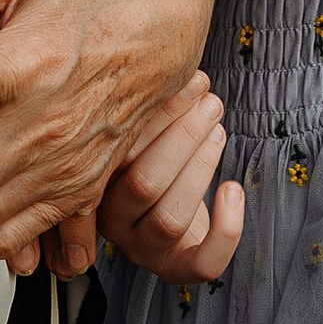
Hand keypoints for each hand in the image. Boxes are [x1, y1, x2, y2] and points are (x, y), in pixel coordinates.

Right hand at [100, 85, 243, 284]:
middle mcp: (111, 221)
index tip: (188, 80)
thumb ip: (134, 105)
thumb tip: (166, 56)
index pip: (115, 152)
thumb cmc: (146, 157)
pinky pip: (204, 262)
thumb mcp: (131, 130)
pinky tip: (233, 189)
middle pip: (143, 183)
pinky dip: (227, 227)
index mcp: (89, 183)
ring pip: (171, 218)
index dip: (156, 115)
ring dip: (201, 168)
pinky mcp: (177, 268)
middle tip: (210, 102)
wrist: (160, 217)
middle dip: (184, 136)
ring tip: (218, 130)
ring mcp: (143, 248)